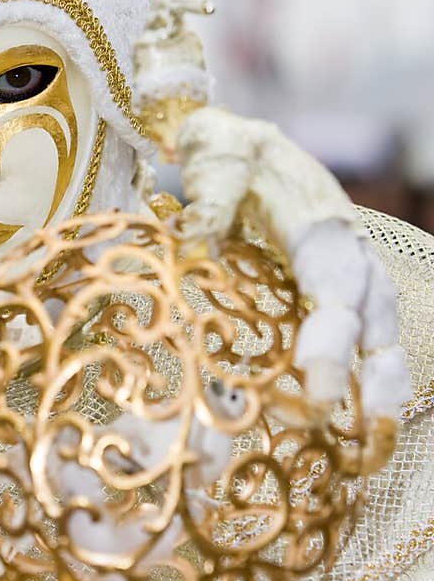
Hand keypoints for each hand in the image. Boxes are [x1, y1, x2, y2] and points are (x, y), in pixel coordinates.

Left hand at [174, 107, 411, 433]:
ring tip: (376, 440)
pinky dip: (372, 375)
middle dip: (369, 373)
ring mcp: (350, 268)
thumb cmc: (224, 152)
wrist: (236, 140)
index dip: (331, 334)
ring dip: (384, 382)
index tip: (317, 381)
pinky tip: (365, 421)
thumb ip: (212, 197)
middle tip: (354, 431)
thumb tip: (196, 239)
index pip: (333, 283)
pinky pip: (368, 331)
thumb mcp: (215, 157)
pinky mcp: (340, 285)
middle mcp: (347, 247)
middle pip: (372, 313)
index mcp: (319, 219)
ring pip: (383, 326)